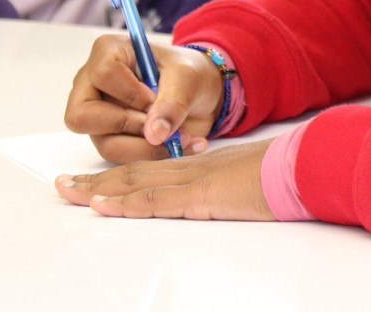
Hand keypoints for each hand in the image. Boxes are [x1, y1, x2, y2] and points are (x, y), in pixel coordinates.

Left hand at [55, 137, 274, 220]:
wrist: (305, 164)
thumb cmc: (290, 173)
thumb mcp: (257, 180)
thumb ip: (238, 187)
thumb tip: (236, 194)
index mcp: (205, 165)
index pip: (154, 170)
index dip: (121, 177)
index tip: (96, 182)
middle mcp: (194, 168)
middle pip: (136, 173)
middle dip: (97, 181)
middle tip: (65, 186)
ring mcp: (196, 179)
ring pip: (136, 183)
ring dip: (99, 190)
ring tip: (69, 194)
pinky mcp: (202, 195)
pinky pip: (156, 199)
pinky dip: (125, 203)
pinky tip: (102, 206)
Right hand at [63, 34, 225, 162]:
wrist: (201, 94)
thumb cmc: (188, 73)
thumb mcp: (188, 78)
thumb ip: (173, 101)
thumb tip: (153, 134)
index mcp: (108, 52)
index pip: (103, 74)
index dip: (130, 92)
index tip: (154, 98)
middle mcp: (93, 84)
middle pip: (82, 116)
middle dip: (126, 125)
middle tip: (160, 122)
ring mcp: (98, 114)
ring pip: (104, 143)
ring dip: (146, 147)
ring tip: (181, 137)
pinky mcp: (110, 138)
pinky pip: (120, 157)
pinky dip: (152, 156)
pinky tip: (180, 145)